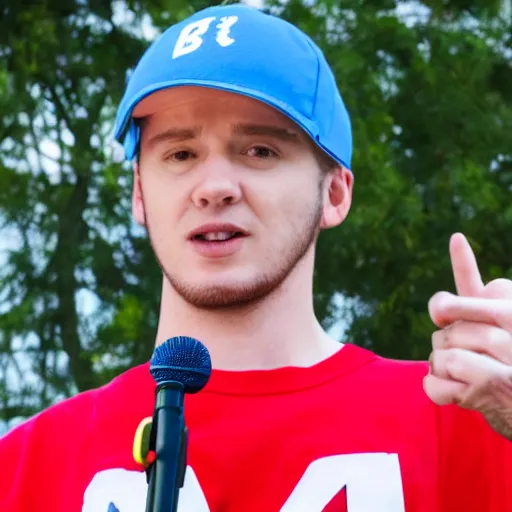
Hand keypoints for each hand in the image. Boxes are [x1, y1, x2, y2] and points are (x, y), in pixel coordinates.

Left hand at [423, 233, 511, 440]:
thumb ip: (476, 306)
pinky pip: (435, 381)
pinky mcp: (489, 389)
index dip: (462, 261)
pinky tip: (455, 392)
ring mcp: (504, 363)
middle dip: (446, 337)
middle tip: (469, 352)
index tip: (455, 238)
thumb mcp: (502, 327)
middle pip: (447, 319)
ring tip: (469, 375)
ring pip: (439, 350)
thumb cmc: (508, 365)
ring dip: (440, 363)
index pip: (484, 284)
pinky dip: (435, 387)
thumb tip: (447, 306)